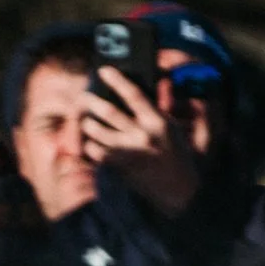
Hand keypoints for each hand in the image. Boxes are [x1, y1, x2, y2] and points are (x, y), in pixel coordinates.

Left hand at [79, 64, 196, 215]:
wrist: (179, 195)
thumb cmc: (182, 160)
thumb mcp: (181, 129)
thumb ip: (171, 104)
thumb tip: (164, 81)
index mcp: (159, 122)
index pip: (134, 95)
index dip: (117, 80)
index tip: (103, 70)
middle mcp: (142, 135)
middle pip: (108, 112)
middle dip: (91, 101)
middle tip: (82, 96)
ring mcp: (128, 153)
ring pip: (97, 131)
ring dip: (88, 124)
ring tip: (85, 121)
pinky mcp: (119, 168)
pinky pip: (95, 152)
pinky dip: (90, 146)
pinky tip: (92, 144)